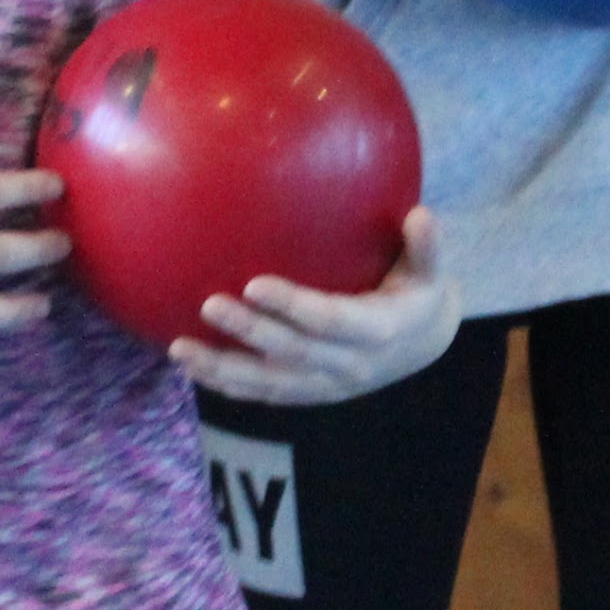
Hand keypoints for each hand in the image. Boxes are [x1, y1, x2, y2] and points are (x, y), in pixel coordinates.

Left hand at [178, 208, 462, 406]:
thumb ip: (427, 246)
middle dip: (249, 332)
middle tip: (209, 305)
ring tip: (179, 349)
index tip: (254, 283)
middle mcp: (350, 366)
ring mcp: (326, 387)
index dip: (293, 307)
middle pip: (292, 353)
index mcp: (377, 331)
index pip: (330, 321)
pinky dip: (225, 385)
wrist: (420, 345)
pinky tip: (190, 368)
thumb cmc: (415, 292)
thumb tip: (421, 213)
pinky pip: (262, 395)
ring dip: (223, 368)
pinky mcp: (308, 395)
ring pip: (268, 383)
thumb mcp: (430, 271)